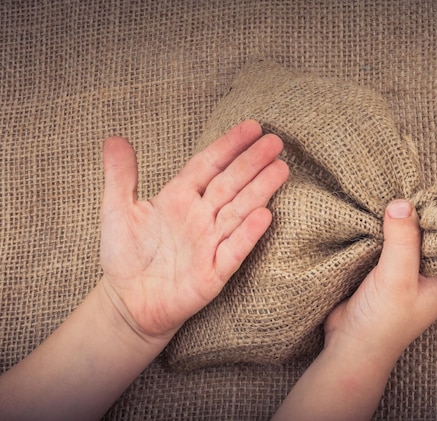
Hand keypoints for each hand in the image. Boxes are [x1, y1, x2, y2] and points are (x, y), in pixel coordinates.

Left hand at [99, 120, 288, 341]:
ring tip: (280, 169)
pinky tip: (264, 215)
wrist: (128, 302)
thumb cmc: (126, 256)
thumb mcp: (117, 212)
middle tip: (275, 142)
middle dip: (252, 162)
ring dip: (259, 191)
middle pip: (230, 184)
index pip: (208, 165)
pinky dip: (248, 234)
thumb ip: (120, 176)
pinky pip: (233, 250)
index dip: (228, 146)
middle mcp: (200, 216)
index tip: (252, 127)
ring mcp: (210, 243)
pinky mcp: (214, 273)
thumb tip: (114, 138)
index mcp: (179, 197)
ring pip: (238, 211)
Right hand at [324, 199, 436, 360]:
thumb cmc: (383, 322)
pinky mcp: (382, 271)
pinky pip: (385, 243)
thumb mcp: (397, 277)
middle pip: (428, 234)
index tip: (435, 189)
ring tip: (389, 192)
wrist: (349, 346)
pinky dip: (380, 231)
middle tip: (407, 185)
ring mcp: (405, 272)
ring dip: (396, 221)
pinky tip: (373, 212)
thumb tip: (402, 202)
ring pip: (405, 237)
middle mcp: (429, 273)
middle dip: (418, 214)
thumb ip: (402, 240)